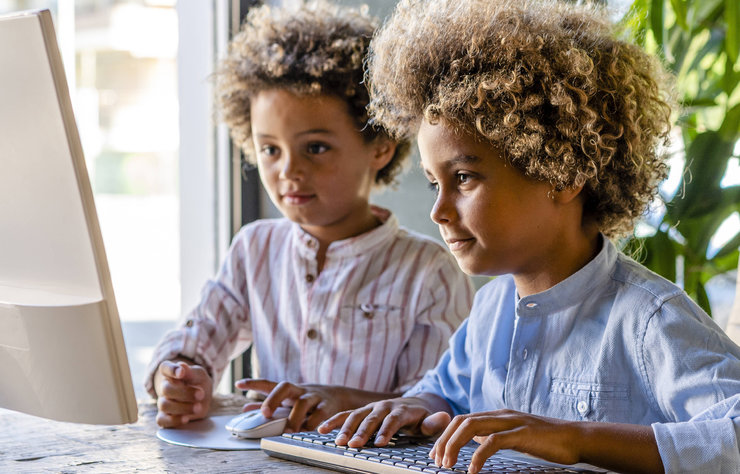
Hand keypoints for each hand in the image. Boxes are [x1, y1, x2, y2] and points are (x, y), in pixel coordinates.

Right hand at [154, 360, 212, 427]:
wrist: (202, 399)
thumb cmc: (198, 383)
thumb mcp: (199, 375)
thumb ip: (191, 372)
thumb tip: (181, 366)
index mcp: (171, 373)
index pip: (165, 367)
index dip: (171, 370)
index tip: (182, 372)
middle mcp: (165, 387)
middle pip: (166, 389)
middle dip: (184, 392)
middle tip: (201, 394)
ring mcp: (164, 402)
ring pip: (164, 405)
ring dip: (182, 407)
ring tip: (198, 407)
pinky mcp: (164, 417)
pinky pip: (162, 420)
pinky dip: (173, 420)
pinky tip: (186, 419)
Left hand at [236, 379, 355, 432]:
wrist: (339, 397)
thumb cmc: (307, 400)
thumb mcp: (288, 401)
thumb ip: (268, 405)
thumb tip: (246, 409)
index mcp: (288, 390)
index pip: (269, 384)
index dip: (253, 383)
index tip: (238, 384)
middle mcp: (300, 390)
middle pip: (285, 387)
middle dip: (273, 399)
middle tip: (265, 413)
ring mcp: (314, 397)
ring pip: (303, 402)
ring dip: (294, 417)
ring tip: (288, 430)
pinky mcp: (327, 407)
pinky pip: (320, 414)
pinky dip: (314, 424)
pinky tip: (308, 431)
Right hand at [317, 394, 451, 447]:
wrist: (413, 403)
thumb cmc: (421, 417)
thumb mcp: (430, 420)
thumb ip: (434, 422)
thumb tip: (444, 418)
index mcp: (400, 409)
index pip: (392, 420)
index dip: (385, 431)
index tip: (378, 444)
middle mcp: (383, 406)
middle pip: (371, 419)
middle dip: (362, 432)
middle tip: (353, 445)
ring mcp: (371, 408)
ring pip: (356, 416)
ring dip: (346, 429)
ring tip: (339, 442)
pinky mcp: (361, 411)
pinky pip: (345, 415)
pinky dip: (334, 421)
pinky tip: (322, 430)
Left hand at [430, 409, 579, 473]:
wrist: (576, 438)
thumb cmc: (546, 440)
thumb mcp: (514, 435)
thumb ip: (495, 433)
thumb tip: (476, 437)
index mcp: (497, 415)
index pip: (462, 420)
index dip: (445, 436)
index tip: (436, 454)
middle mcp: (500, 415)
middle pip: (461, 421)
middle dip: (444, 441)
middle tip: (437, 461)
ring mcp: (511, 422)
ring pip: (471, 426)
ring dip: (455, 446)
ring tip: (448, 464)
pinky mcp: (521, 433)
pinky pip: (492, 441)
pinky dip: (478, 455)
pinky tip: (472, 470)